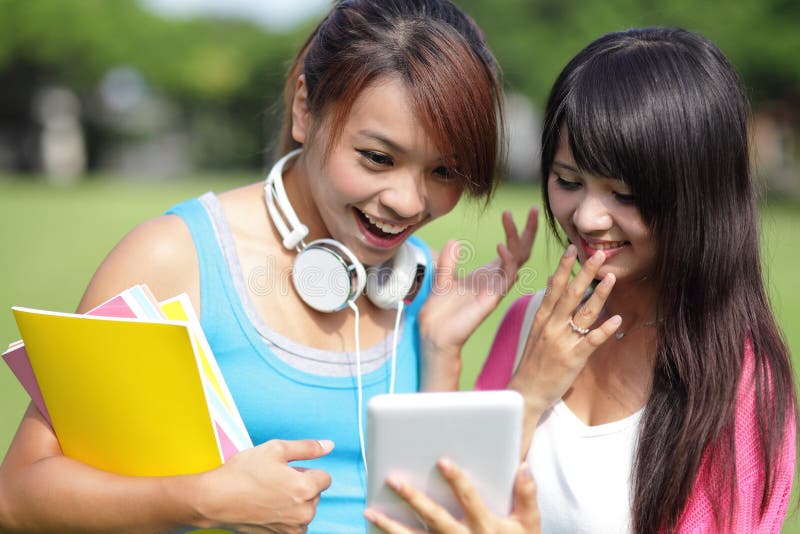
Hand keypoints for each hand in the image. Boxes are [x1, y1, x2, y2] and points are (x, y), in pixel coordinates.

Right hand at [194, 439, 333, 532]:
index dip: (305, 471)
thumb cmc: (242, 473)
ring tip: (268, 493)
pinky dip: (285, 516)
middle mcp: (304, 512)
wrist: (215, 500)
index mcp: (306, 488)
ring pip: (305, 509)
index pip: (324, 477)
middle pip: (315, 494)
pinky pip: (294, 523)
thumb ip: (307, 448)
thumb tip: (328, 446)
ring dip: (293, 501)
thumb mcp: (276, 449)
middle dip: (300, 485)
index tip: (287, 471)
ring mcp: (293, 528)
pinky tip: (266, 507)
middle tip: (274, 480)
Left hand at [364, 459, 539, 533]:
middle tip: (393, 479)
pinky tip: (374, 531)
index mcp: (485, 525)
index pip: (469, 499)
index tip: (442, 461)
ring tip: (370, 510)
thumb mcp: (529, 525)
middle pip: (434, 517)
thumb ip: (527, 495)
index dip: (457, 480)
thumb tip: (523, 466)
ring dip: (391, 525)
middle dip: (413, 498)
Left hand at [419, 208, 537, 389]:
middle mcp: (496, 280)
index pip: (510, 249)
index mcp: (488, 274)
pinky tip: (502, 246)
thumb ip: (448, 261)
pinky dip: (508, 261)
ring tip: (510, 218)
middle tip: (534, 210)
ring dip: (518, 239)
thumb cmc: (440, 310)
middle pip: (521, 252)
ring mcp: (497, 288)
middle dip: (528, 231)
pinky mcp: (493, 297)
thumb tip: (455, 241)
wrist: (435, 333)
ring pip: (518, 260)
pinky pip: (507, 277)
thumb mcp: (442, 279)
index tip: (509, 212)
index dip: (514, 231)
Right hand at [509, 245, 620, 447]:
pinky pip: (591, 341)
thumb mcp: (535, 331)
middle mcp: (551, 326)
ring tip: (611, 278)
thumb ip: (547, 308)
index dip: (564, 267)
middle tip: (598, 255)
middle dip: (585, 273)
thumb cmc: (532, 362)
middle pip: (570, 294)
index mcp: (541, 318)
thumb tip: (553, 282)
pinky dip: (605, 329)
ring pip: (583, 313)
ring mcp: (562, 342)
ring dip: (599, 295)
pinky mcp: (573, 358)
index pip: (554, 287)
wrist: (526, 392)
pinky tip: (618, 318)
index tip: (573, 248)